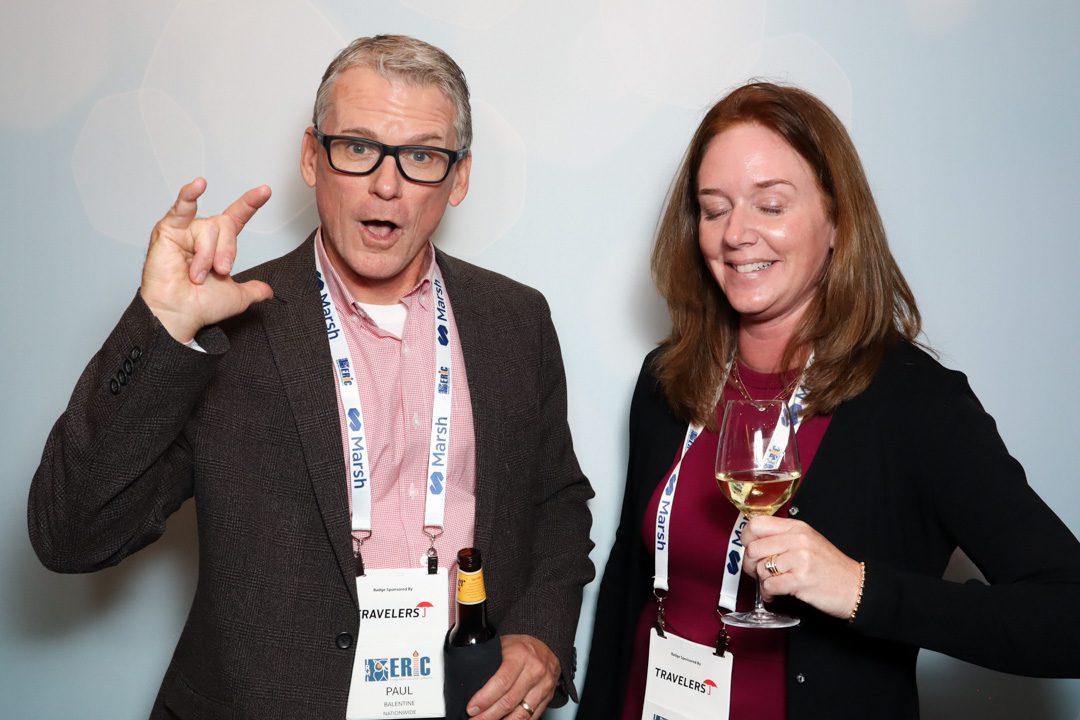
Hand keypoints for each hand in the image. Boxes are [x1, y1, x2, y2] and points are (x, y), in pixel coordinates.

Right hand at [140, 178, 273, 341]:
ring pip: (209, 228)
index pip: (236, 218)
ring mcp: (185, 230)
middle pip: (226, 224)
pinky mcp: (167, 230)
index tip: (265, 191)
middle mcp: (201, 234)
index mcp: (217, 245)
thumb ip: (254, 290)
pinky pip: (182, 208)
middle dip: (227, 251)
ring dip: (206, 255)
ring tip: (196, 274)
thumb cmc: (200, 306)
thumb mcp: (237, 297)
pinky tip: (198, 185)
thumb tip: (267, 291)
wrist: (180, 314)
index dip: (250, 204)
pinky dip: (189, 195)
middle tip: (219, 271)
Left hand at [467, 634, 559, 718]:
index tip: (472, 708)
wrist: (546, 647)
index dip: (485, 699)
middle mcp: (535, 671)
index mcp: (521, 656)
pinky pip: (531, 717)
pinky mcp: (548, 697)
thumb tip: (468, 679)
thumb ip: (489, 661)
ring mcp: (543, 686)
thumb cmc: (521, 646)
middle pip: (509, 701)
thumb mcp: (503, 645)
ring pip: (521, 714)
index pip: (501, 682)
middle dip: (488, 715)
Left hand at [741, 515, 861, 618]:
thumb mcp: (807, 541)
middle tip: (759, 572)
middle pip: (753, 549)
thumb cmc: (829, 567)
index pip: (755, 524)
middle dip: (751, 565)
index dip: (746, 539)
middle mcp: (797, 539)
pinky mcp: (801, 580)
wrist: (855, 587)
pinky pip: (769, 586)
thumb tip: (752, 542)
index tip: (750, 550)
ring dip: (762, 581)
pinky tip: (776, 594)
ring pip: (760, 568)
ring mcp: (800, 559)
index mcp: (796, 527)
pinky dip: (769, 593)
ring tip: (773, 584)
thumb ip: (782, 538)